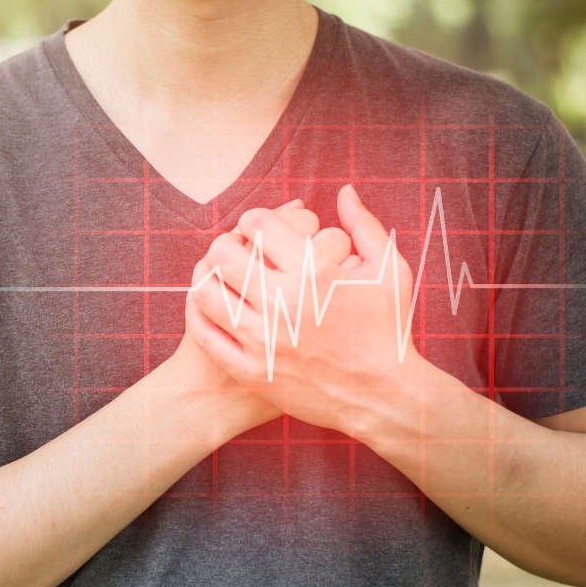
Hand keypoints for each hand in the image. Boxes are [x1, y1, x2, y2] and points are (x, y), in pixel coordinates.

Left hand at [186, 184, 423, 435]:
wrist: (382, 396)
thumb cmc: (388, 329)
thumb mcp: (388, 271)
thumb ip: (364, 225)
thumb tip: (343, 190)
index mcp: (314, 273)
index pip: (258, 225)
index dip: (252, 218)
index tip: (257, 227)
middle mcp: (284, 304)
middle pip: (223, 254)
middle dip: (223, 243)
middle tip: (230, 248)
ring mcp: (264, 340)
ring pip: (207, 293)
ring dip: (204, 276)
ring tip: (215, 274)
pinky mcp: (252, 371)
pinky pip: (206, 336)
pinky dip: (197, 315)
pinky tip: (205, 306)